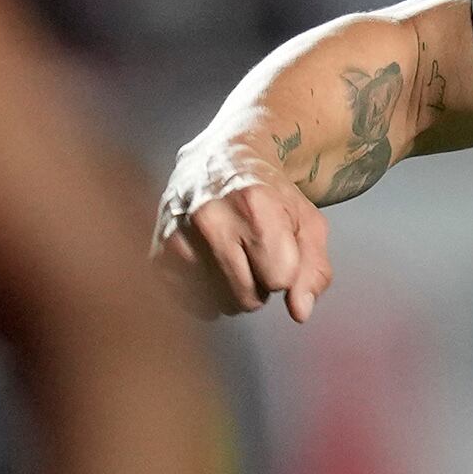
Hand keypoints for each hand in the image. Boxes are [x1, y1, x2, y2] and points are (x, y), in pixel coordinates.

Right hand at [152, 135, 331, 323]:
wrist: (219, 161)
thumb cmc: (270, 195)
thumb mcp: (308, 223)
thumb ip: (315, 270)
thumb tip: (300, 312)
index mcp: (254, 206)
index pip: (280, 280)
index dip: (285, 269)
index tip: (277, 246)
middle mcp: (209, 218)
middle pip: (247, 299)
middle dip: (259, 283)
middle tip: (254, 251)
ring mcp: (178, 236)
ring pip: (219, 305)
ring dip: (232, 290)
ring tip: (231, 254)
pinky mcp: (158, 253)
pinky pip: (191, 304)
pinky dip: (205, 292)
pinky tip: (208, 261)